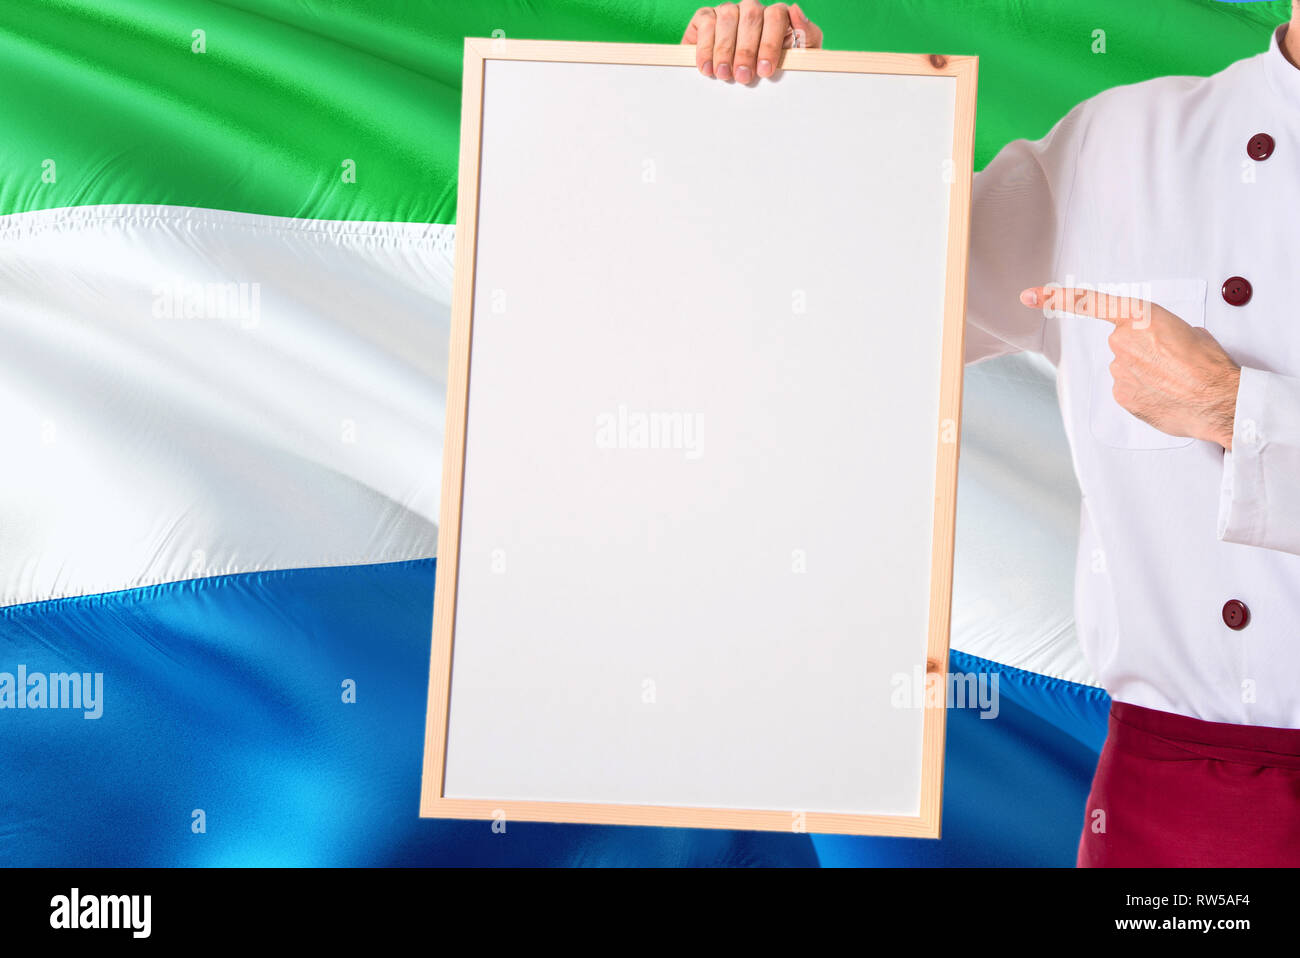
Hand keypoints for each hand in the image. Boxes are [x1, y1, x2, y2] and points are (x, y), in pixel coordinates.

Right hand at [681, 1, 822, 82]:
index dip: (770, 43)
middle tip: (743, 77)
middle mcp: (752, 9)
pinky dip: (705, 47)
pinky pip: (705, 23)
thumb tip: (796, 10)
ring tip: (724, 74)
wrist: (745, 81)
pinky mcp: (706, 17)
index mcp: (776, 15)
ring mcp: (729, 11)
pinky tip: (707, 68)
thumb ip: (807, 34)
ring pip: (727, 18)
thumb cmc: (773, 68)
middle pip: (751, 17)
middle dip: (746, 50)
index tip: (765, 70)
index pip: (775, 16)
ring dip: (725, 49)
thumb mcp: (799, 55)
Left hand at [1020, 284, 1241, 449]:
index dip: (1056, 298)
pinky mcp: (1120, 396)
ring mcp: (1118, 370)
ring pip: (1126, 367)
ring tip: (1174, 380)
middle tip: (1171, 361)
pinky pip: (1128, 388)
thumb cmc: (1209, 364)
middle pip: (1122, 342)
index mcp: (1140, 317)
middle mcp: (1122, 341)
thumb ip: (1160, 329)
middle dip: (1143, 350)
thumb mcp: (1188, 330)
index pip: (1088, 303)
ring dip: (1145, 372)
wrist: (1219, 399)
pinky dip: (1143, 391)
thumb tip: (1157, 341)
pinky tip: (1165, 394)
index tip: (1030, 296)